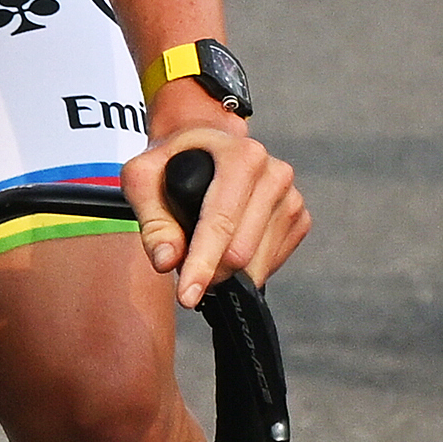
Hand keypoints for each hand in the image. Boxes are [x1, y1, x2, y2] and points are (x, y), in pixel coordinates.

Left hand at [130, 119, 307, 306]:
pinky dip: (246, 268)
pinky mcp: (299, 218)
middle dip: (210, 272)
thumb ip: (152, 221)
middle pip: (241, 252)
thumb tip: (167, 261)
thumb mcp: (143, 178)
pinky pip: (272, 263)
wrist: (207, 144)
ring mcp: (291, 197)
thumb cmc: (173, 160)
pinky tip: (229, 247)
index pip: (222, 223)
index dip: (202, 264)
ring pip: (258, 264)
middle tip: (186, 266)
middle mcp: (274, 174)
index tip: (187, 297)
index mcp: (241, 156)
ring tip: (205, 252)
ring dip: (227, 273)